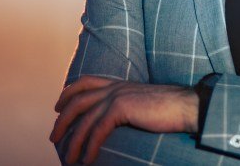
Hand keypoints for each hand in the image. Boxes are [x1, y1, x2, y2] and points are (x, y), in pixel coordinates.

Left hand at [50, 76, 198, 164]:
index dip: (68, 92)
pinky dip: (89, 146)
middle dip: (62, 119)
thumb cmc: (168, 109)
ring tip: (68, 158)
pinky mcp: (122, 108)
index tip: (57, 106)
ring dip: (73, 140)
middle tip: (53, 137)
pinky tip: (87, 159)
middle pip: (77, 100)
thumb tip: (115, 119)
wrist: (185, 105)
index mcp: (119, 84)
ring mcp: (117, 96)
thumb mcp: (141, 103)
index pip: (86, 81)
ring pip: (84, 118)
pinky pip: (98, 130)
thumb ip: (127, 105)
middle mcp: (115, 87)